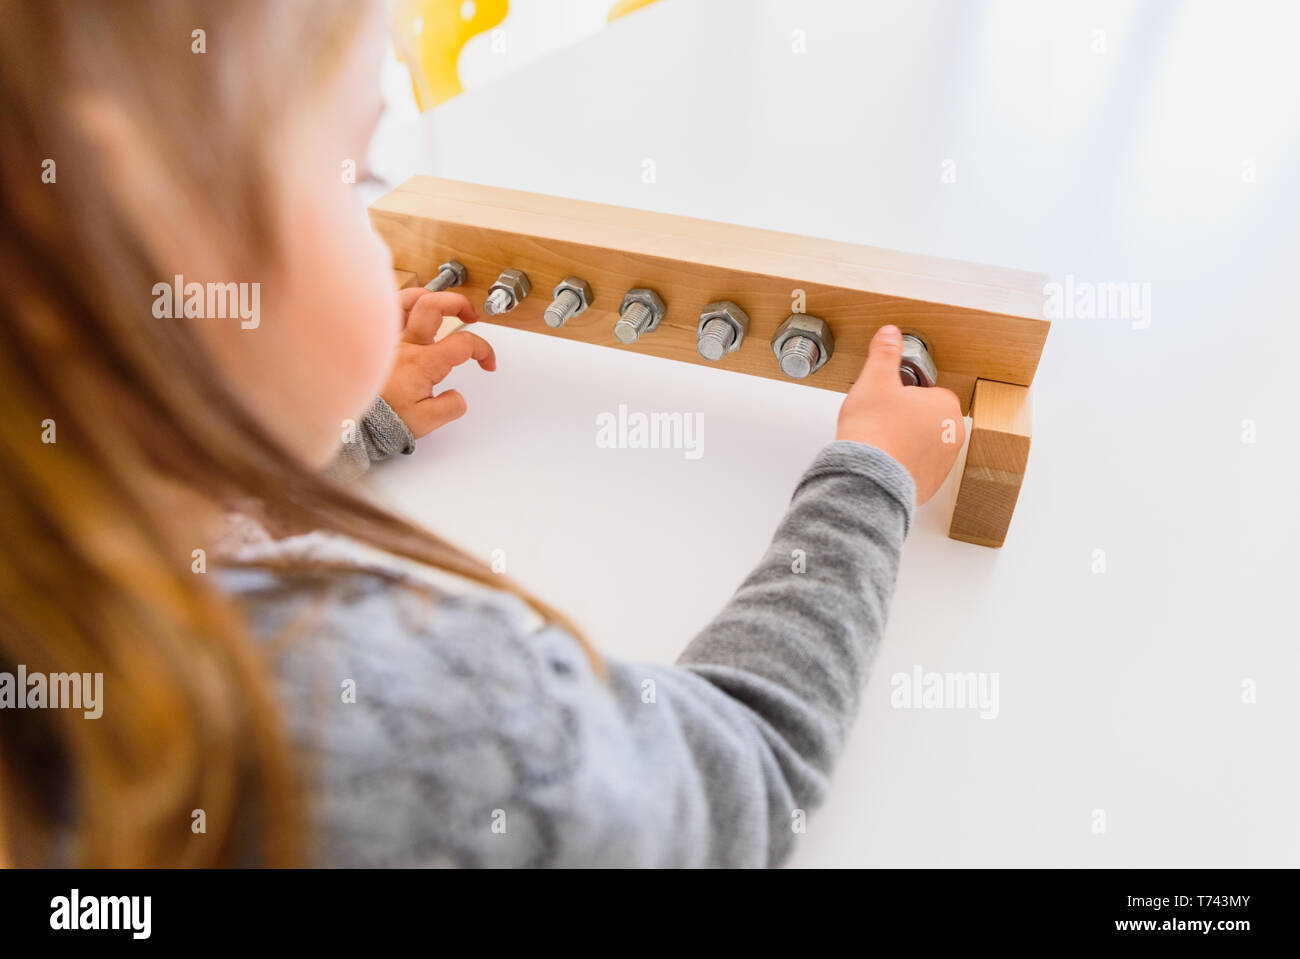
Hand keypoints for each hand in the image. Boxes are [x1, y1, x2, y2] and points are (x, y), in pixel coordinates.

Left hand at [380, 289, 495, 437]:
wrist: (351, 421)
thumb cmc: (383, 420)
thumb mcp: (426, 422)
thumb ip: (450, 407)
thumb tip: (458, 396)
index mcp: (423, 363)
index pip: (464, 344)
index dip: (483, 350)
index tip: (486, 362)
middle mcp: (405, 345)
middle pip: (434, 304)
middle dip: (459, 304)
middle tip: (470, 315)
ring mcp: (389, 340)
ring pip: (406, 299)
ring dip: (429, 297)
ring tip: (441, 305)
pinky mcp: (375, 341)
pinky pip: (387, 312)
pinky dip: (402, 305)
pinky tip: (411, 311)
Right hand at [836, 325, 963, 504]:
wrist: (867, 477)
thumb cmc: (873, 430)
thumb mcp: (875, 379)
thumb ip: (885, 353)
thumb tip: (890, 333)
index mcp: (946, 404)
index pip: (928, 391)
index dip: (904, 394)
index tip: (888, 400)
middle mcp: (952, 434)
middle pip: (928, 418)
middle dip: (908, 418)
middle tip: (882, 420)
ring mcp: (944, 462)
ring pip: (924, 444)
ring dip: (907, 442)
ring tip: (881, 441)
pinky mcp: (931, 484)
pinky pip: (918, 468)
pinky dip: (903, 465)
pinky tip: (884, 461)